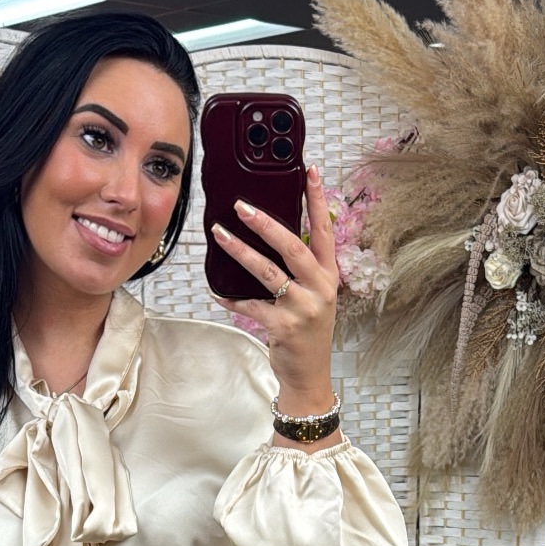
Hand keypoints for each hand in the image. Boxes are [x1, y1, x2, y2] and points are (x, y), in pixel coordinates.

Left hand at [211, 163, 337, 416]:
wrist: (309, 374)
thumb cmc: (308, 331)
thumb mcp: (314, 296)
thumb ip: (301, 268)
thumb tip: (271, 233)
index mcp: (328, 275)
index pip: (324, 230)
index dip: (317, 200)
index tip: (310, 171)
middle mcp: (320, 289)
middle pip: (293, 247)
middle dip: (266, 224)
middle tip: (242, 206)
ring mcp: (303, 308)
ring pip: (268, 272)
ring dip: (240, 251)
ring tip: (219, 234)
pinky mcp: (283, 326)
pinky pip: (250, 304)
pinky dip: (230, 296)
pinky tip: (216, 289)